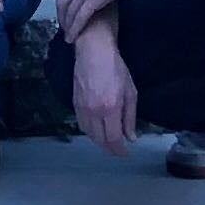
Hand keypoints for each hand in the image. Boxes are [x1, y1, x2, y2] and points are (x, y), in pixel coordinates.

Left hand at [55, 0, 143, 41]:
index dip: (61, 7)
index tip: (64, 17)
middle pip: (62, 3)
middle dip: (62, 19)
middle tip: (65, 30)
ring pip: (70, 12)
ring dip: (67, 26)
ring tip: (69, 38)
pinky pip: (81, 16)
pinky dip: (76, 27)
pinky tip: (75, 36)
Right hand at [71, 26, 140, 154]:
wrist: (93, 51)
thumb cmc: (116, 68)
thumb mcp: (130, 92)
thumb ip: (129, 117)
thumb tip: (130, 137)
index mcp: (110, 108)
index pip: (113, 138)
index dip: (119, 150)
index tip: (126, 153)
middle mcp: (93, 111)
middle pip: (99, 139)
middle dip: (110, 148)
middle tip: (118, 151)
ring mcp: (82, 107)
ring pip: (88, 133)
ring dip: (99, 141)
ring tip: (108, 142)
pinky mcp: (74, 102)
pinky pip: (81, 123)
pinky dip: (89, 131)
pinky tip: (96, 130)